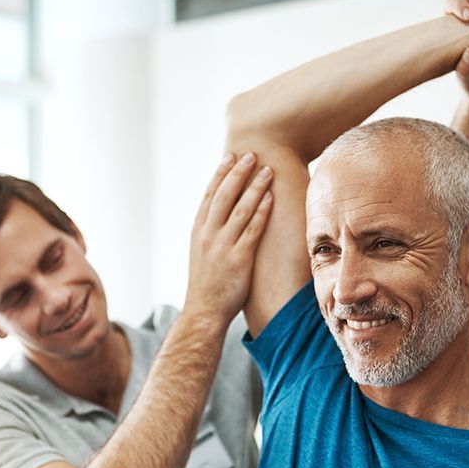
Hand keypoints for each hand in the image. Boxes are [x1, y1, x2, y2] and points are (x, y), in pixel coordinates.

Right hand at [185, 153, 272, 323]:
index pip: (210, 195)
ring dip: (254, 186)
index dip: (220, 174)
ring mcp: (222, 245)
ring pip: (240, 208)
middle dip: (237, 172)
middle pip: (224, 195)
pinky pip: (252, 229)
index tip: (230, 157)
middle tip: (250, 155)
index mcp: (198, 231)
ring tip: (267, 170)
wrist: (203, 312)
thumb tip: (224, 218)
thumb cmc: (207, 285)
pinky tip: (270, 197)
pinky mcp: (238, 258)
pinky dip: (261, 211)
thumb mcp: (202, 254)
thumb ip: (211, 234)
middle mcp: (208, 234)